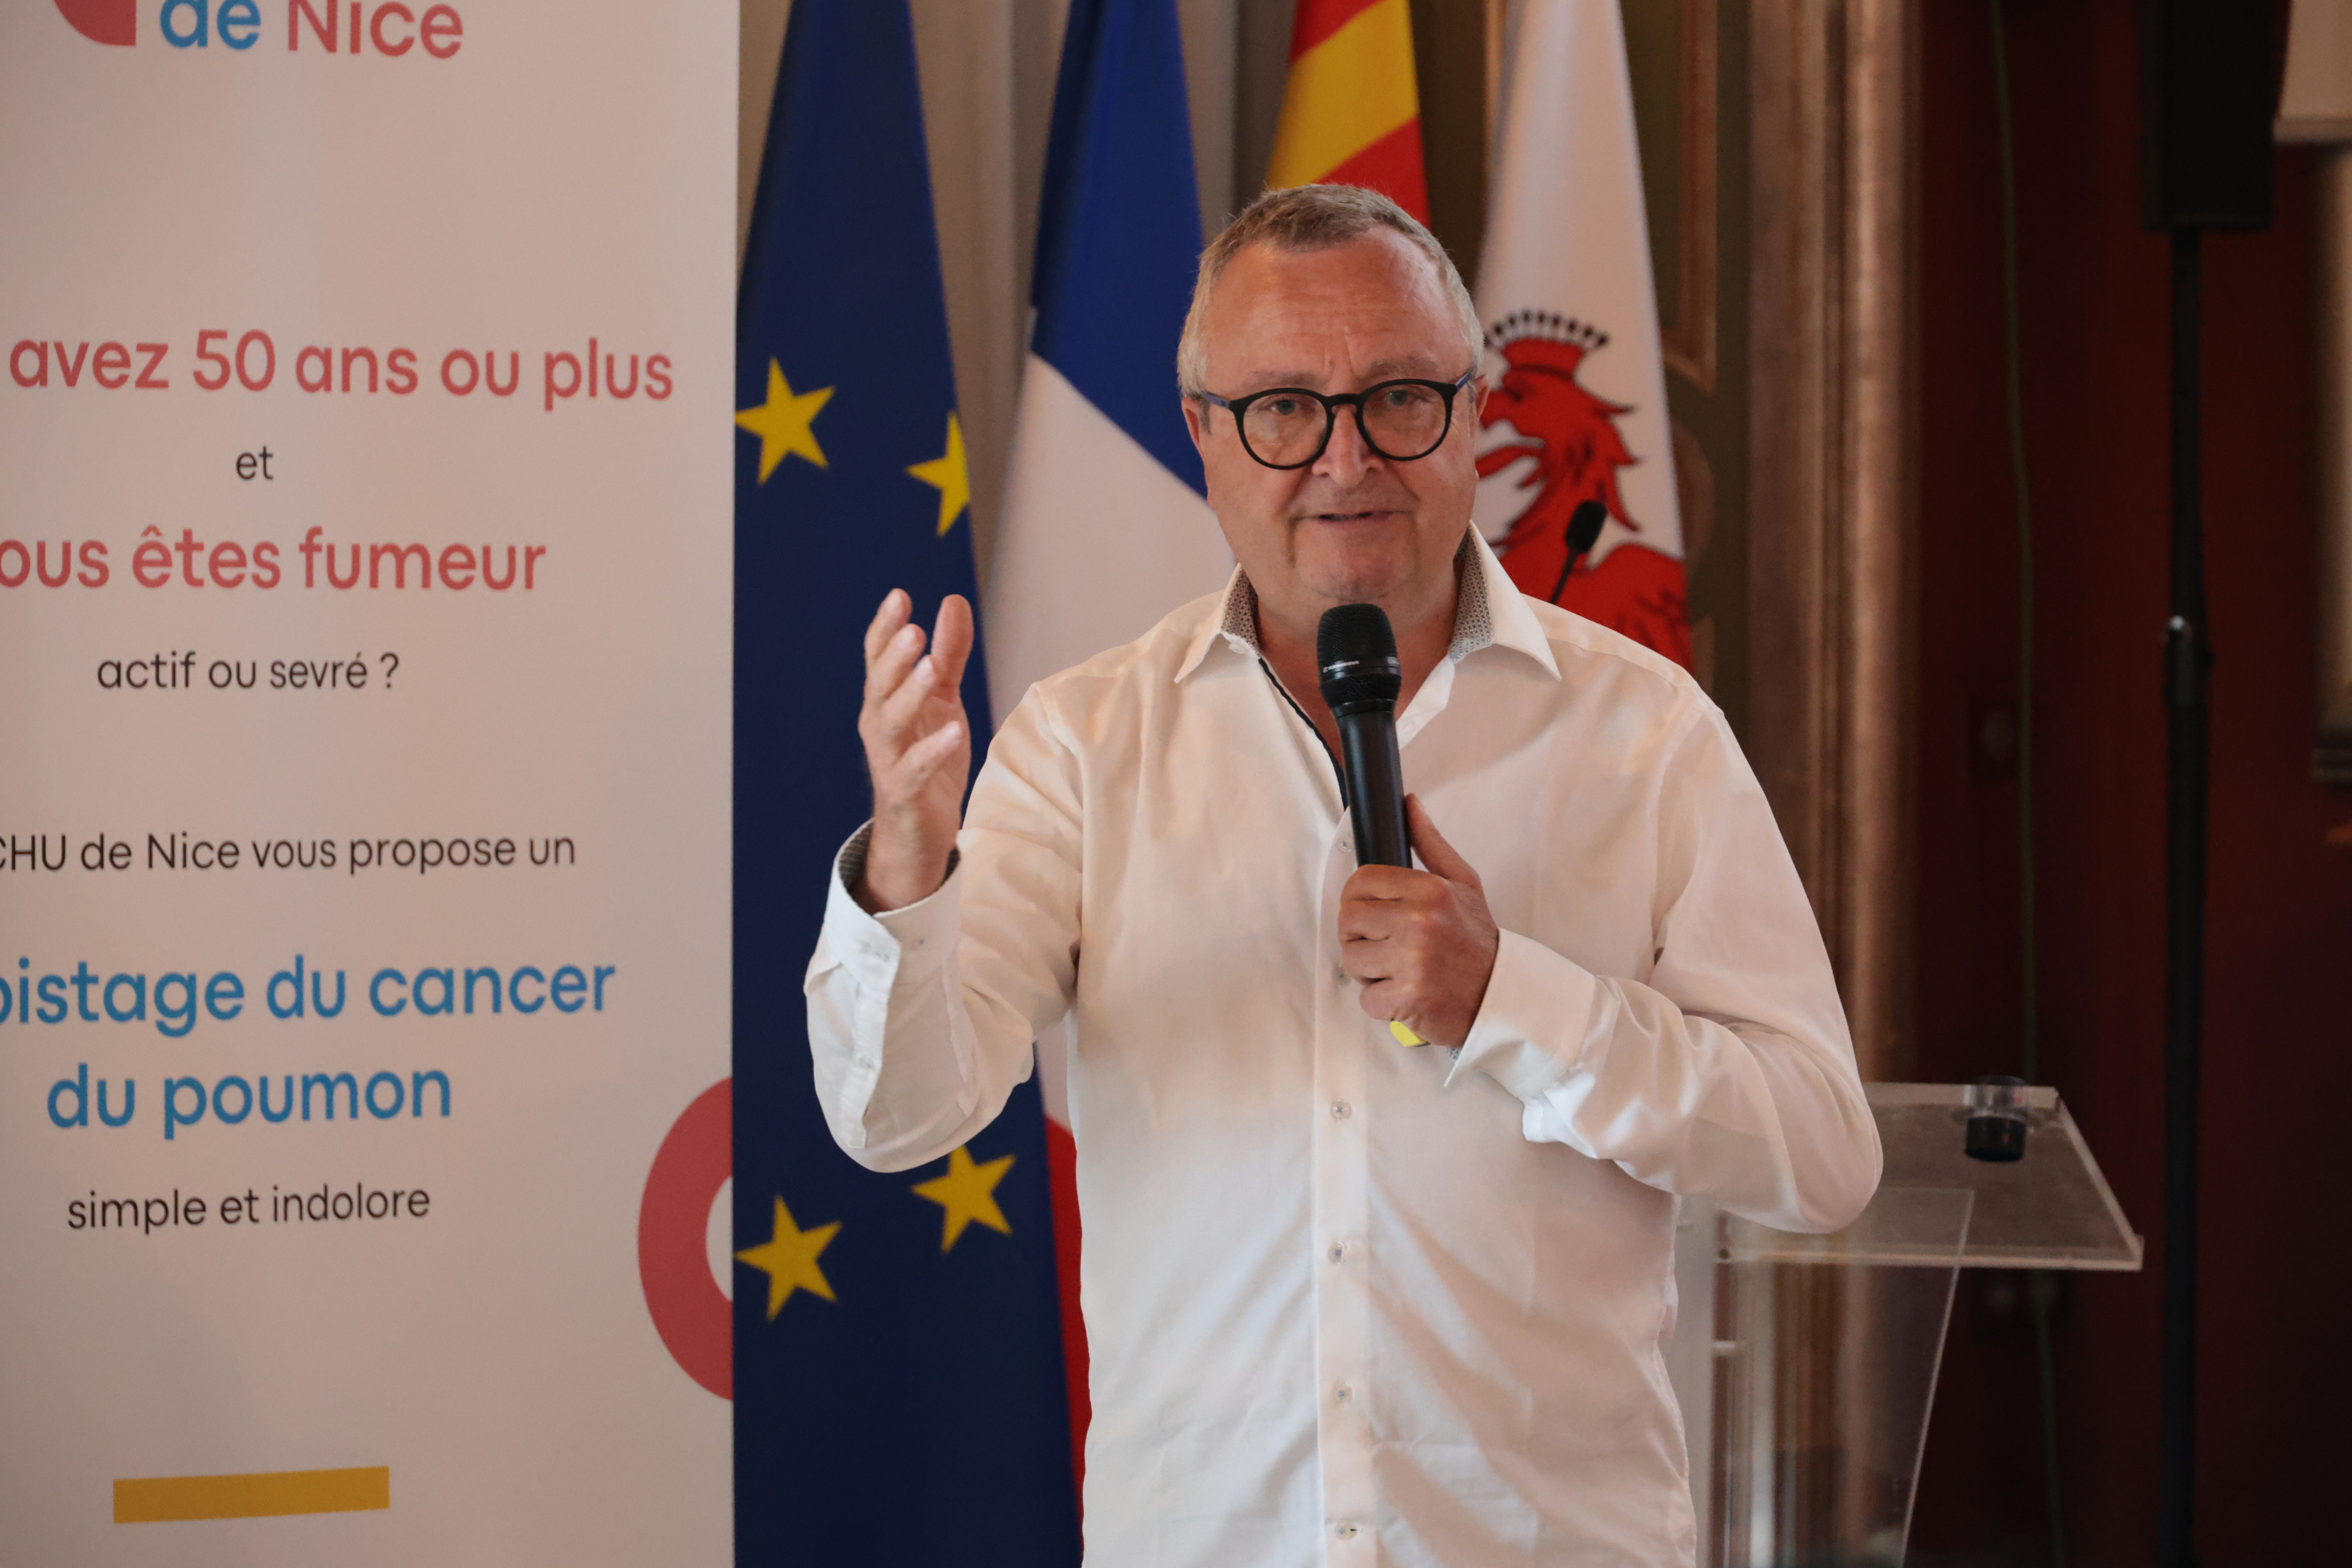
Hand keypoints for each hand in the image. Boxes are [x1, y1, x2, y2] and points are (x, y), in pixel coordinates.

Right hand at [856, 589, 972, 911]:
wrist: (921, 830)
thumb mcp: (944, 700)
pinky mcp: (905, 793)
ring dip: (909, 694)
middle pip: (879, 686)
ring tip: (930, 666)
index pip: (878, 658)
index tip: (899, 596)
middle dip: (894, 657)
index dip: (885, 628)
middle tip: (914, 629)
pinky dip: (932, 750)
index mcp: (886, 701)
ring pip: (890, 724)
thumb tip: (952, 600)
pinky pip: (914, 769)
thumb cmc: (929, 759)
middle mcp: (879, 727)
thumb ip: (948, 654)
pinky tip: (952, 730)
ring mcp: (889, 761)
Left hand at [1338, 795, 1499, 1048]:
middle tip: (1386, 943)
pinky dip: (1381, 1000)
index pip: (1361, 882)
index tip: (1372, 911)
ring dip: (1369, 969)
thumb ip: (1430, 844)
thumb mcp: (1463, 884)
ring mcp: (1413, 963)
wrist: (1503, 994)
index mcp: (1430, 891)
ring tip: (1399, 968)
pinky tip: (1405, 992)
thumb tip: (1410, 805)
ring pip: (1352, 960)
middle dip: (1360, 934)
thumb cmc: (1478, 942)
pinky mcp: (1408, 998)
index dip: (1359, 898)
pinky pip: (1366, 998)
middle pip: (1348, 920)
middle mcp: (1420, 924)